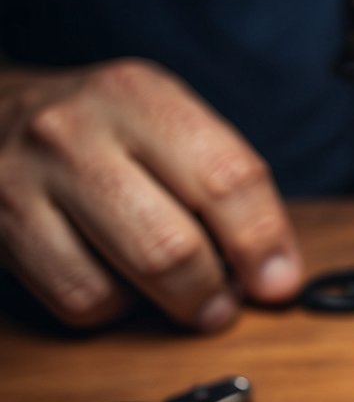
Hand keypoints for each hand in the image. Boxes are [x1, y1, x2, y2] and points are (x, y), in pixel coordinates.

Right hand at [0, 58, 302, 329]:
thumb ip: (226, 187)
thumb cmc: (103, 135)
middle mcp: (77, 129)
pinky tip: (115, 278)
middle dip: (214, 291)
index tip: (277, 282)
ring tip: (178, 293)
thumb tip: (277, 275)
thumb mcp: (165, 128)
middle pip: (174, 244)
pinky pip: (80, 297)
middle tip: (224, 304)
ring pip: (127, 277)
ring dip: (169, 303)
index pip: (226, 178)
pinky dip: (111, 305)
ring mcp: (27, 176)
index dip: (262, 243)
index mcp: (140, 95)